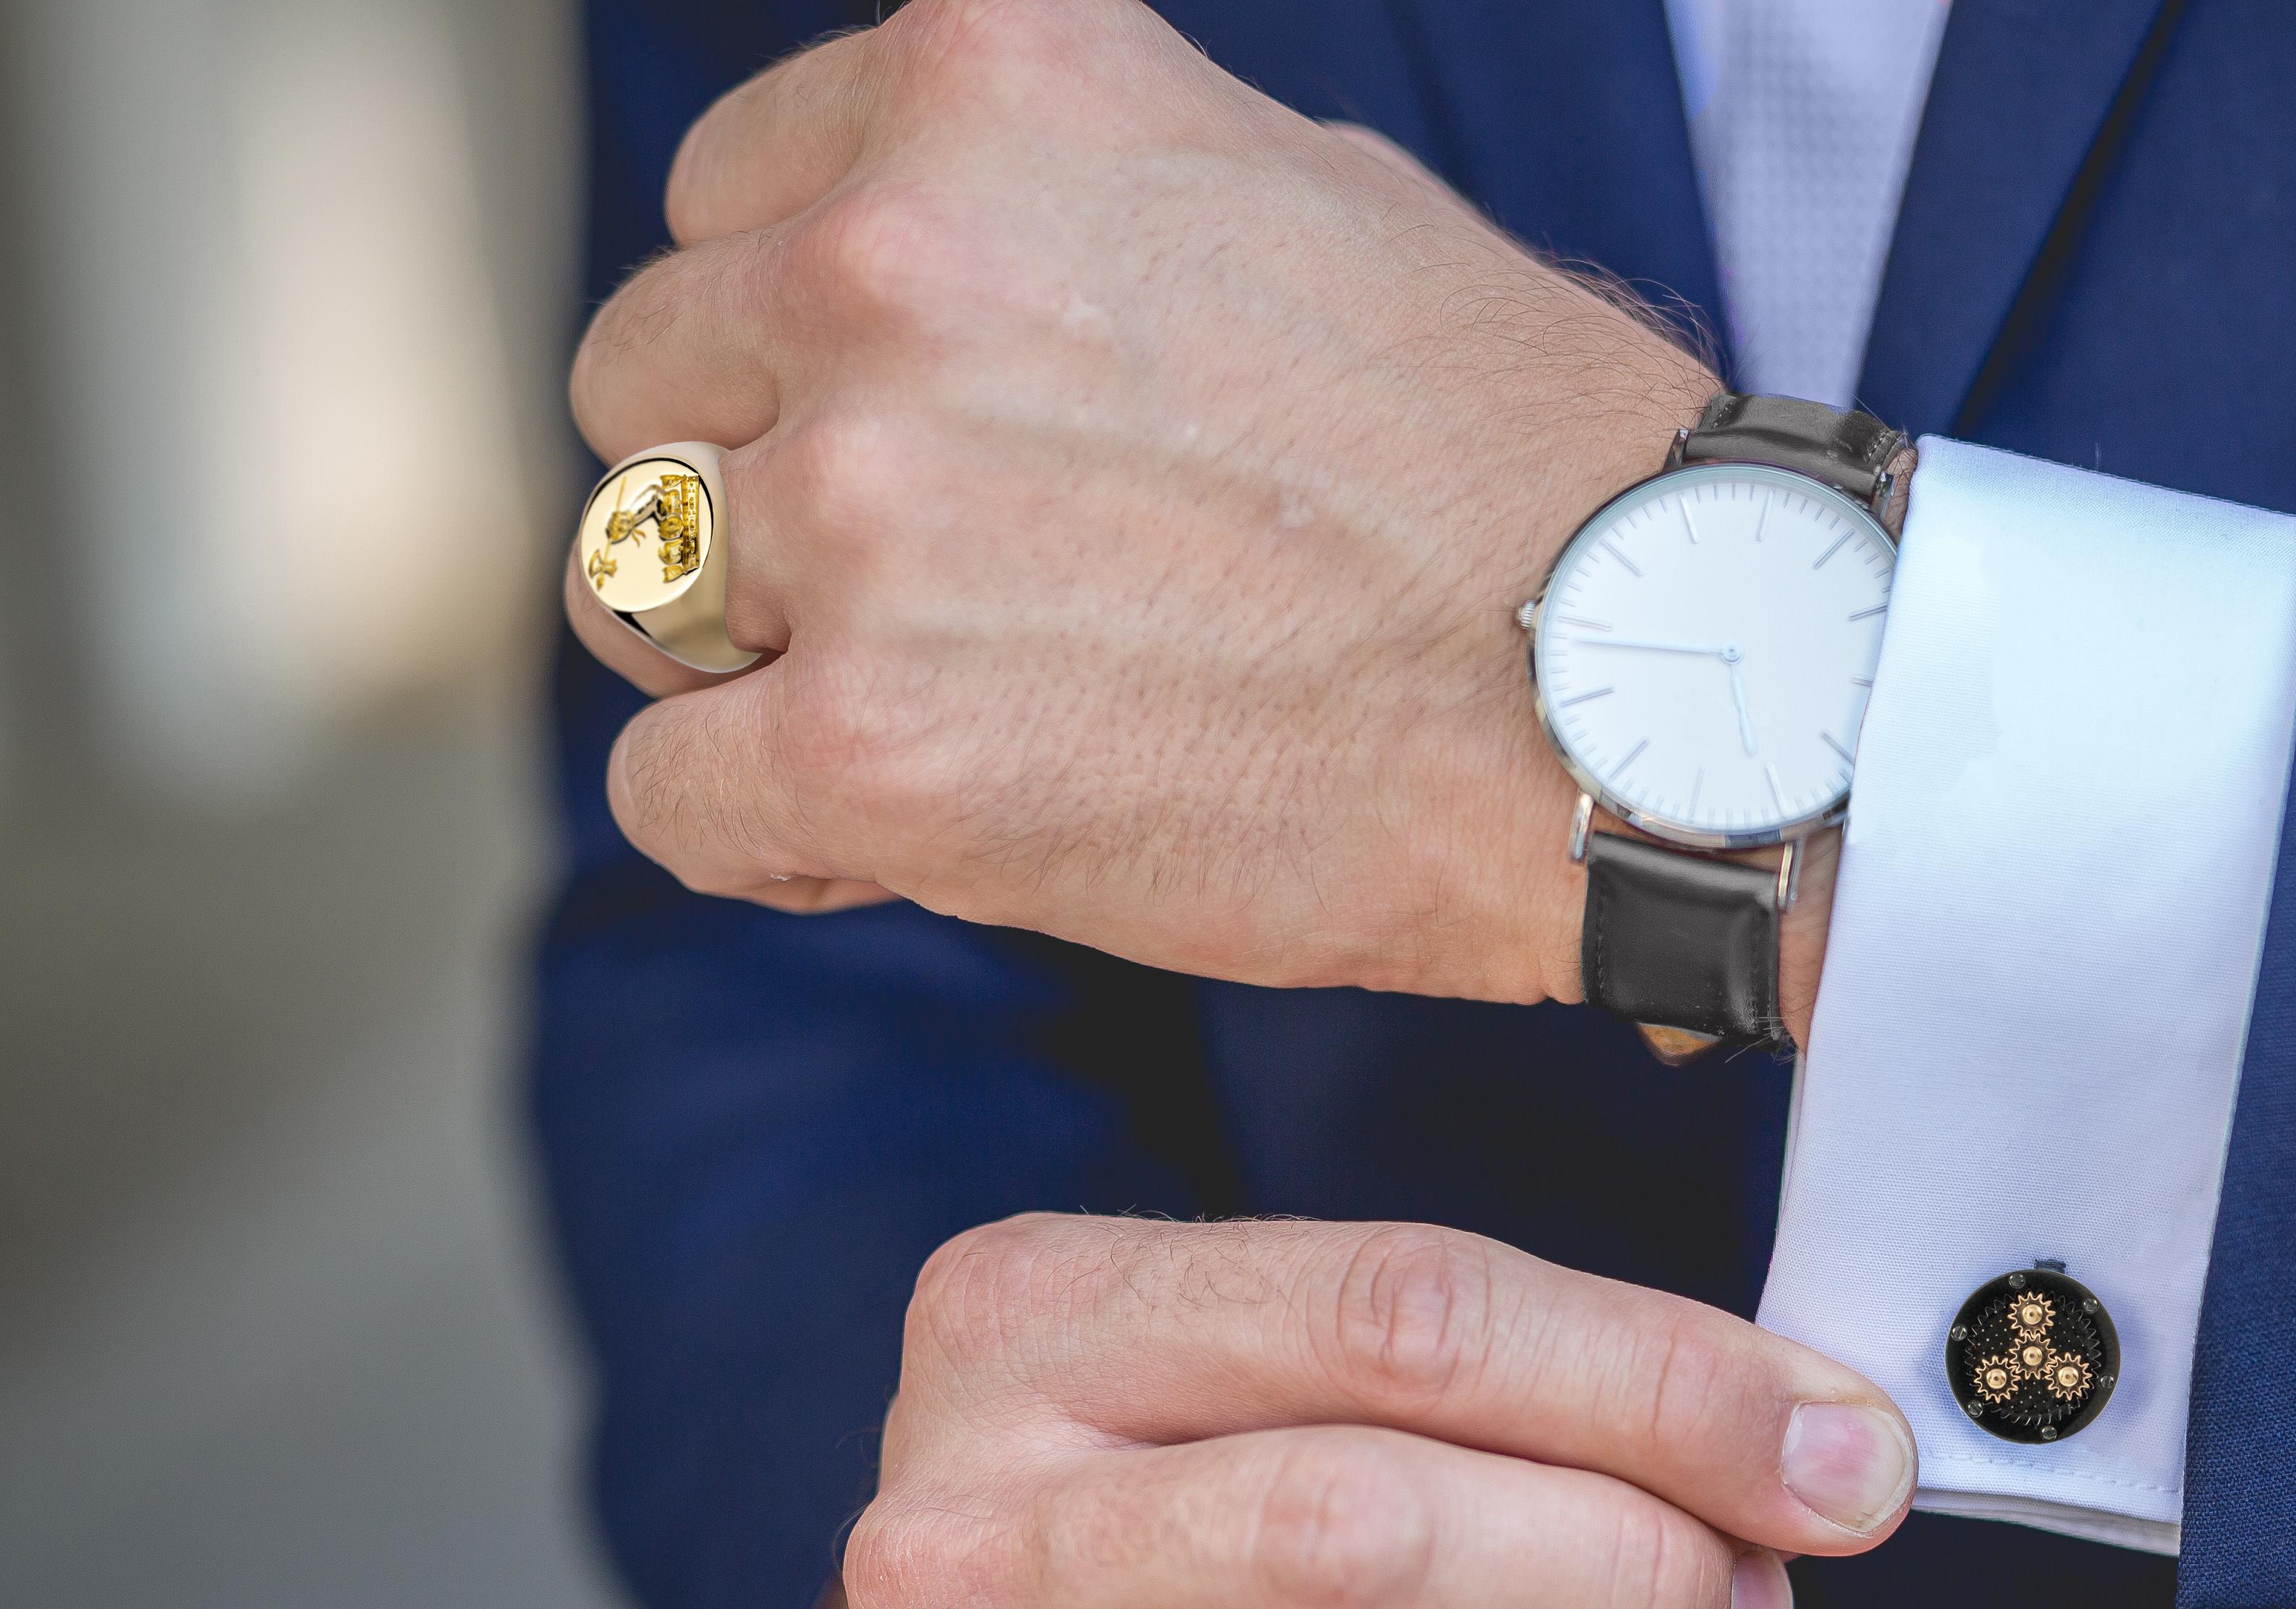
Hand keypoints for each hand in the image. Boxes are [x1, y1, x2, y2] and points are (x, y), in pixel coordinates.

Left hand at [563, 0, 1712, 1002]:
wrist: (1657, 691)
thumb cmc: (1518, 460)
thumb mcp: (1276, 181)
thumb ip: (1057, 194)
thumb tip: (915, 244)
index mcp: (980, 82)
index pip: (734, 194)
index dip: (813, 335)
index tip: (932, 429)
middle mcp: (887, 258)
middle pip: (653, 381)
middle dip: (775, 486)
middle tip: (953, 591)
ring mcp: (868, 505)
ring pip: (638, 584)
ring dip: (764, 656)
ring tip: (961, 709)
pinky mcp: (874, 743)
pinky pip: (676, 792)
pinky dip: (772, 830)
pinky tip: (921, 839)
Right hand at [803, 1214, 1915, 1608]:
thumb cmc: (1179, 1505)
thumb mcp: (1290, 1361)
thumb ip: (1533, 1370)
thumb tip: (1826, 1456)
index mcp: (1036, 1324)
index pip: (1404, 1316)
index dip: (1665, 1389)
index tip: (1836, 1459)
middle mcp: (964, 1548)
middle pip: (1367, 1542)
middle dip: (1636, 1581)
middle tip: (1750, 1608)